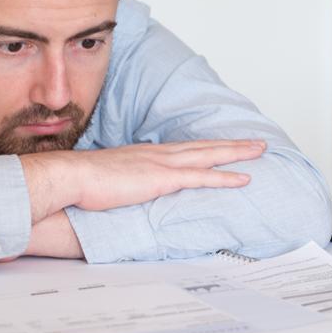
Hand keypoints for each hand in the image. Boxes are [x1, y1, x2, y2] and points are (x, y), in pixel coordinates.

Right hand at [21, 139, 265, 223]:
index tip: (223, 146)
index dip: (206, 147)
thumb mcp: (109, 178)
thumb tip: (127, 190)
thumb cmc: (82, 182)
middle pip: (204, 146)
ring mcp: (163, 164)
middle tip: (257, 142)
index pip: (184, 149)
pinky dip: (225, 177)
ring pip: (209, 155)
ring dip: (237, 153)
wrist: (72, 176)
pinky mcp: (163, 178)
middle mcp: (159, 153)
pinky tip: (244, 178)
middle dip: (232, 144)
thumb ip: (124, 182)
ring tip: (259, 151)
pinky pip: (203, 177)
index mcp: (146, 154)